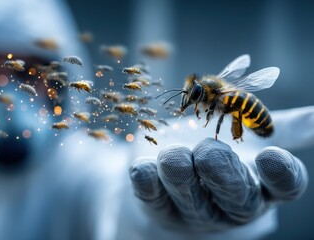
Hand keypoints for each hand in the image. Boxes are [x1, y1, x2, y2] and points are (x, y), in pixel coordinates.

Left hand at [129, 106, 312, 232]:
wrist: (167, 170)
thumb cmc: (215, 151)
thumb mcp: (248, 139)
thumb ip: (280, 127)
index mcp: (258, 184)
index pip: (282, 187)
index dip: (280, 175)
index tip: (271, 154)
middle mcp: (227, 202)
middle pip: (235, 197)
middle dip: (224, 172)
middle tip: (210, 150)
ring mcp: (190, 207)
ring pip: (191, 198)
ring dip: (182, 174)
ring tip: (175, 154)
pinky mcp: (156, 203)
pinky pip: (151, 196)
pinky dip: (147, 182)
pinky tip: (142, 168)